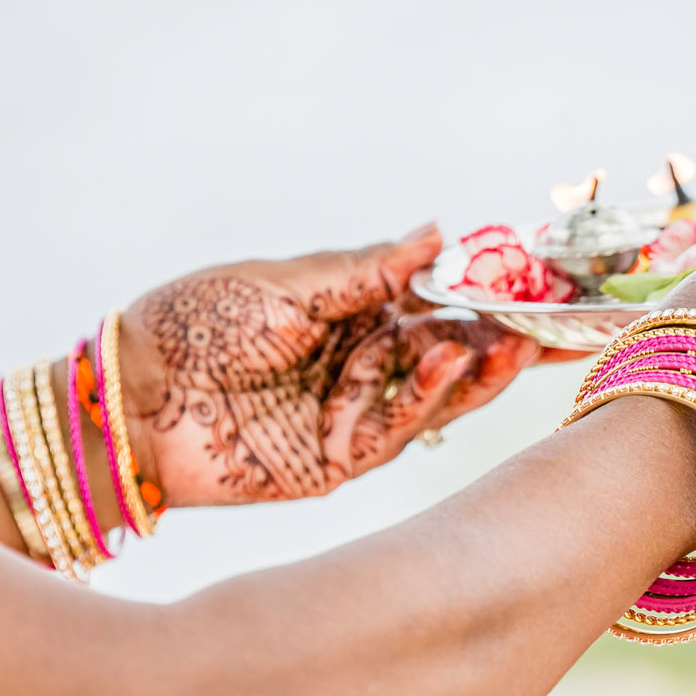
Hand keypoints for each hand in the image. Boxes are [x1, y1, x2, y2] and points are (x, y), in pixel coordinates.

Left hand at [118, 226, 542, 506]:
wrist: (132, 399)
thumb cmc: (192, 325)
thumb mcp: (284, 283)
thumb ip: (366, 270)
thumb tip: (437, 232)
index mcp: (349, 314)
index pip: (438, 306)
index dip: (491, 301)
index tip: (547, 290)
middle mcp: (362, 366)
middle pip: (455, 356)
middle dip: (509, 344)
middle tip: (563, 328)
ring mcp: (356, 416)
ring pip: (442, 397)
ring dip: (483, 371)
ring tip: (519, 345)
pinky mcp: (343, 463)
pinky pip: (403, 428)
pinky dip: (434, 396)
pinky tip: (456, 359)